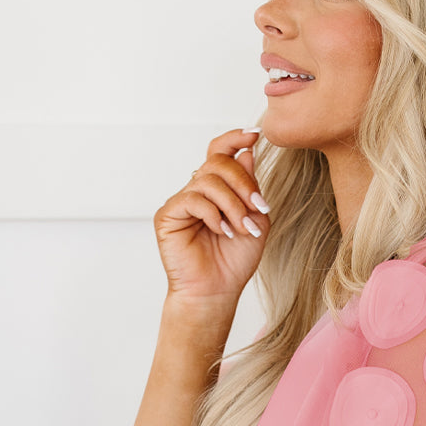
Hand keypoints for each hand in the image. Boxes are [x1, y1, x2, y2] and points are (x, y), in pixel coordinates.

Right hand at [153, 127, 269, 303]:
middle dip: (242, 183)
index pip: (220, 152)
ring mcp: (181, 201)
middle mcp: (197, 190)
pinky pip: (193, 199)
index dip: (235, 138)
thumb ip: (250, 187)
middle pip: (218, 162)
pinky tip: (223, 232)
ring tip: (241, 228)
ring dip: (232, 204)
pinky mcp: (168, 215)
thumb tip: (247, 152)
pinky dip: (214, 214)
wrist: (216, 291)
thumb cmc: (234, 261)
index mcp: (217, 189)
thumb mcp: (254, 220)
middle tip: (257, 207)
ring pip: (208, 180)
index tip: (255, 134)